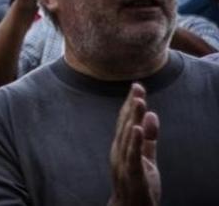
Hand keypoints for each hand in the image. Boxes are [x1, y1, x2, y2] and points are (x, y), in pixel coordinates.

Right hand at [108, 83, 159, 205]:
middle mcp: (119, 150)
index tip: (137, 87)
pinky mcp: (131, 173)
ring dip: (134, 118)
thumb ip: (149, 138)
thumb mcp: (146, 157)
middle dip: (132, 105)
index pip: (126, 121)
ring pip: (129, 136)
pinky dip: (135, 142)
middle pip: (126, 124)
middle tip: (138, 87)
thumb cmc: (137, 184)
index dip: (131, 103)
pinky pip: (132, 156)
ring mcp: (122, 161)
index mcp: (122, 146)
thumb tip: (152, 115)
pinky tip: (138, 128)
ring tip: (140, 102)